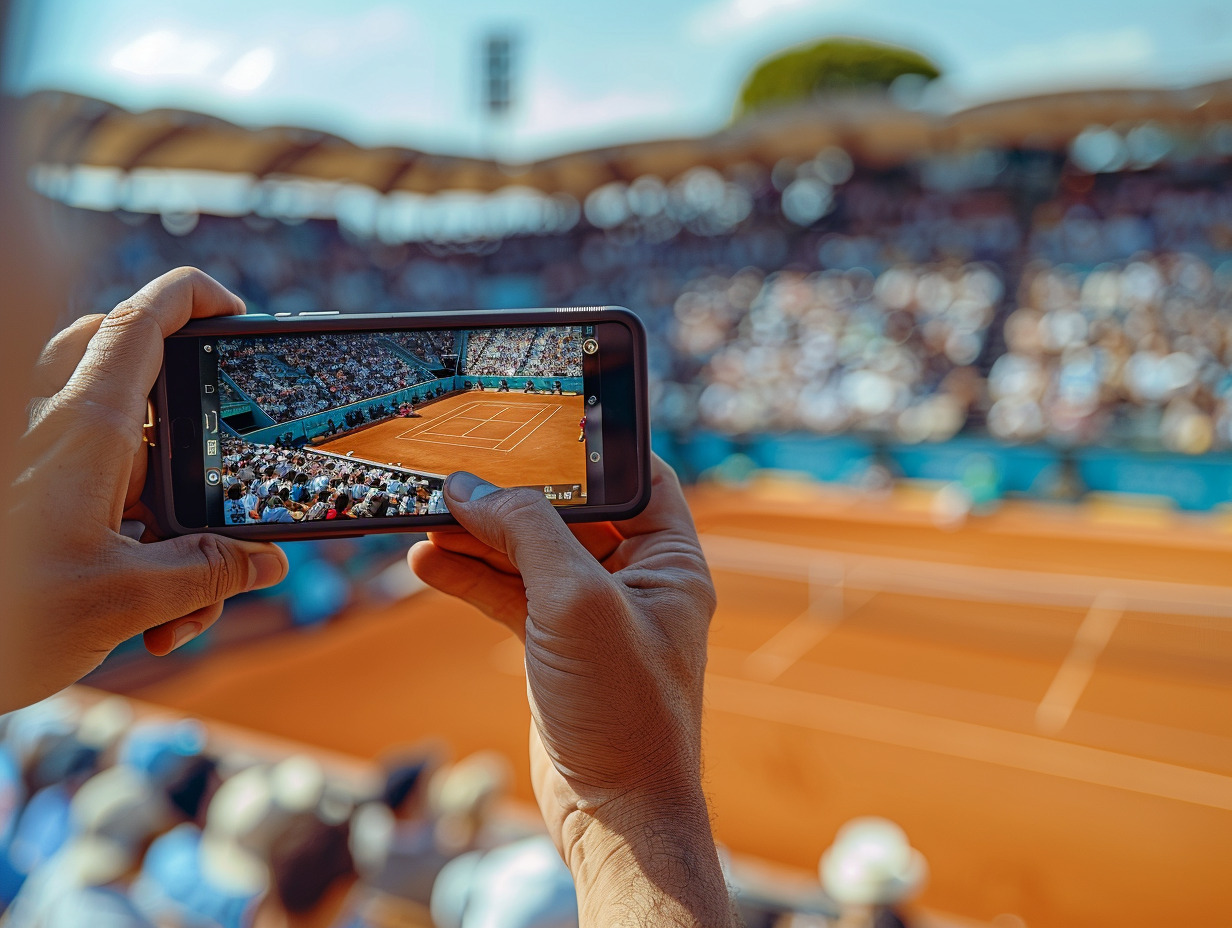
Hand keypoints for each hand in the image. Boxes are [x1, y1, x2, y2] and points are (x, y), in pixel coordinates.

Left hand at [2, 268, 288, 711]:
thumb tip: (265, 562)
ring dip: (171, 507)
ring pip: (124, 446)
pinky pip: (103, 496)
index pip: (138, 326)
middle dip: (186, 406)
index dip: (190, 296)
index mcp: (84, 432)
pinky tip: (158, 623)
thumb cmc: (3, 620)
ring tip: (189, 593)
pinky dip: (142, 543)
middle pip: (125, 368)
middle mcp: (59, 434)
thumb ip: (206, 574)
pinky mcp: (38, 506)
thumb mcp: (122, 600)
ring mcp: (44, 467)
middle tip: (221, 451)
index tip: (234, 308)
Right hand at [410, 456, 735, 925]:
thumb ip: (526, 532)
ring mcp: (594, 614)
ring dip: (480, 537)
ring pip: (531, 554)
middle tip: (458, 474)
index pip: (635, 477)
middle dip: (513, 495)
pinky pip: (511, 596)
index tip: (534, 426)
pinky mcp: (557, 646)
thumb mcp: (575, 601)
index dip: (588, 451)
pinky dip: (471, 578)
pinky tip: (428, 562)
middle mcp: (637, 581)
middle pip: (570, 514)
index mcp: (669, 560)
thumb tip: (473, 487)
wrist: (614, 813)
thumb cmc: (622, 710)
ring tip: (428, 516)